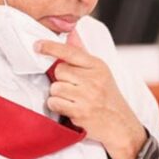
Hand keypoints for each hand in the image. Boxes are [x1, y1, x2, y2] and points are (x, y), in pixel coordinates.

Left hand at [36, 30, 146, 158]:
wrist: (121, 124)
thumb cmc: (108, 97)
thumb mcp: (101, 72)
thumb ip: (83, 54)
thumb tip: (71, 33)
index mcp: (98, 66)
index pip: (71, 52)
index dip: (51, 47)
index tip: (37, 45)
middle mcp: (94, 79)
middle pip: (59, 70)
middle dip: (61, 79)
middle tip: (72, 87)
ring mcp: (87, 96)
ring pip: (55, 87)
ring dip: (58, 95)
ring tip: (72, 99)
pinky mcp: (80, 112)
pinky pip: (55, 103)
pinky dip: (57, 106)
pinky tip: (69, 108)